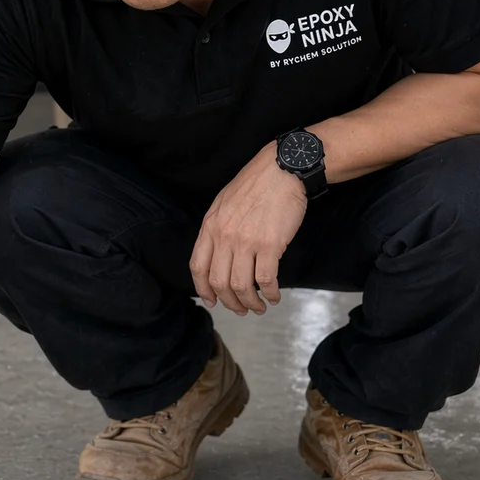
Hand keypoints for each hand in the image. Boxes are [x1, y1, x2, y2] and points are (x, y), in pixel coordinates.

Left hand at [190, 143, 306, 314]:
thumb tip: (217, 253)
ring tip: (259, 306)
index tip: (212, 301)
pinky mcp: (270, 245)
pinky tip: (274, 295)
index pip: (198, 267)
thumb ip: (217, 228)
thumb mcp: (224, 202)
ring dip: (250, 302)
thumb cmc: (256, 184)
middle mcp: (225, 237)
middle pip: (219, 282)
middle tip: (241, 309)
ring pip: (241, 285)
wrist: (281, 170)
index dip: (203, 290)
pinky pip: (265, 279)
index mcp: (210, 226)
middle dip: (230, 302)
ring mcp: (246, 242)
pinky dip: (270, 293)